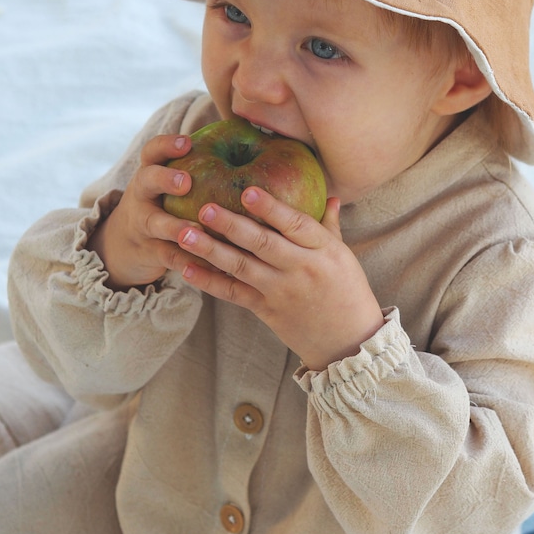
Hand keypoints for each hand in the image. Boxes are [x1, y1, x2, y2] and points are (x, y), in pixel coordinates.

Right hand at [87, 133, 200, 289]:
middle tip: (186, 181)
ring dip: (176, 228)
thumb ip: (197, 166)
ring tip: (197, 231)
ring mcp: (143, 224)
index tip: (187, 142)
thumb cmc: (164, 204)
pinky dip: (190, 261)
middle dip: (165, 179)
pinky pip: (170, 257)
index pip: (153, 151)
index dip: (167, 144)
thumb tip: (248, 139)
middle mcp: (142, 195)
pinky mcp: (150, 252)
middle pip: (147, 180)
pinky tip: (212, 264)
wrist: (123, 245)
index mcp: (151, 173)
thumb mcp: (168, 184)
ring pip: (156, 224)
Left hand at [175, 188, 385, 369]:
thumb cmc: (348, 292)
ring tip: (184, 234)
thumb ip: (331, 226)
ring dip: (210, 250)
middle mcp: (302, 268)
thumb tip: (332, 195)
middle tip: (204, 208)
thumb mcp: (344, 256)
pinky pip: (233, 293)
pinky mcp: (267, 310)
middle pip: (262, 244)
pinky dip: (209, 281)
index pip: (296, 224)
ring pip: (241, 267)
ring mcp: (282, 291)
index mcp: (324, 250)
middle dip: (231, 225)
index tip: (248, 191)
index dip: (271, 208)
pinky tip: (187, 268)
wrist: (348, 341)